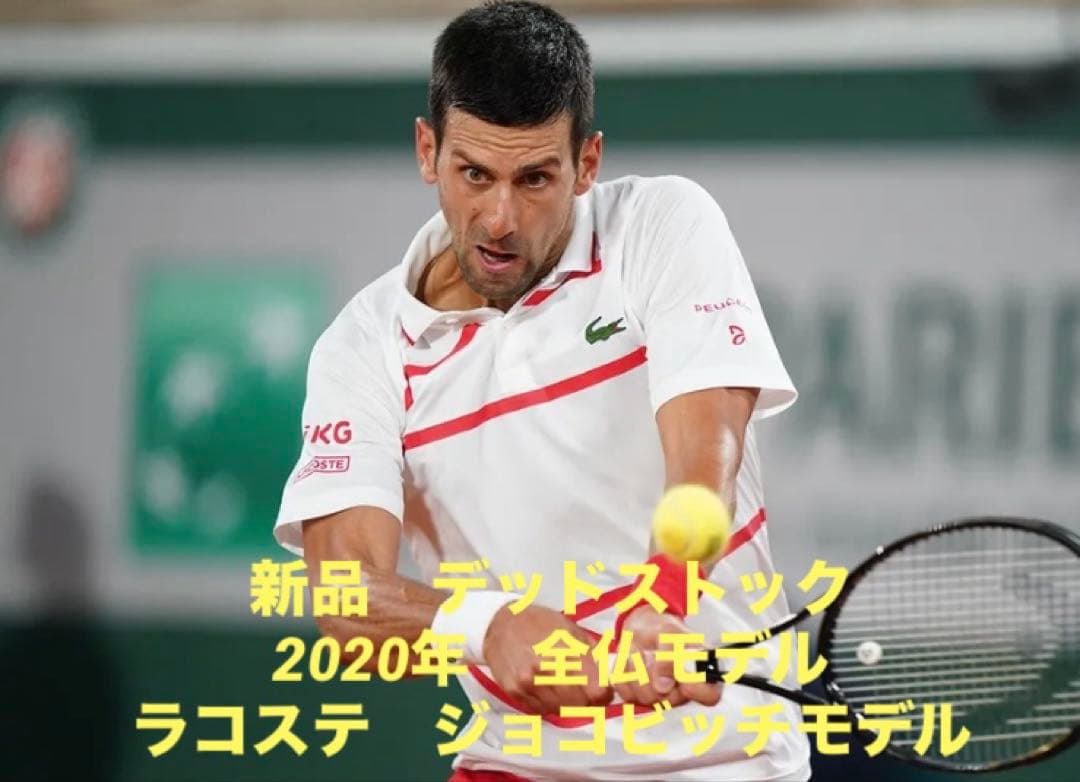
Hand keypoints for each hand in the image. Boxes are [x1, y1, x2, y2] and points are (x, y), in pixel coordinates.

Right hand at [482, 603, 612, 714]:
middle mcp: (548, 668)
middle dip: (587, 699)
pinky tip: (545, 687)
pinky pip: (540, 710)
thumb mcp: (570, 629)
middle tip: (584, 689)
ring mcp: (529, 682)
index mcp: (567, 650)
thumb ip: (592, 653)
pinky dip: (547, 703)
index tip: (603, 690)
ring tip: (562, 685)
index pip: (597, 691)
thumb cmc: (538, 622)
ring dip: (567, 703)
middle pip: (580, 704)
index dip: (604, 693)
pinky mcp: (515, 691)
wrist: (500, 623)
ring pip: (561, 709)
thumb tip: (610, 673)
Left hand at [616, 605, 721, 707]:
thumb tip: (664, 685)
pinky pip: (624, 690)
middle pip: (669, 699)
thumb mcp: (669, 632)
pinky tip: (632, 661)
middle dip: (655, 672)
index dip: (697, 689)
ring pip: (643, 695)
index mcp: (701, 674)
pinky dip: (624, 671)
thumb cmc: (662, 631)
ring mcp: (660, 698)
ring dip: (638, 668)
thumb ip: (670, 653)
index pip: (710, 695)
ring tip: (643, 653)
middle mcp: (683, 692)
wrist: (640, 629)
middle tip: (654, 653)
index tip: (683, 677)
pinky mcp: (638, 698)